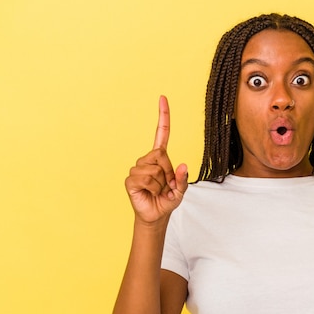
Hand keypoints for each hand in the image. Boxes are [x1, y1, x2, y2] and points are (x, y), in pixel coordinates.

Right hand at [125, 96, 187, 223]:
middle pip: (160, 155)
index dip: (163, 117)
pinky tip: (149, 192)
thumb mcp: (181, 190)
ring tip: (157, 190)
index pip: (161, 133)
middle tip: (166, 185)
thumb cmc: (167, 200)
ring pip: (153, 169)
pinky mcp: (130, 179)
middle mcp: (147, 160)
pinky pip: (144, 178)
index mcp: (160, 158)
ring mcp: (137, 169)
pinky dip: (152, 188)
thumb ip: (183, 179)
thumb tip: (182, 165)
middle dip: (167, 173)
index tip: (163, 98)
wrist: (156, 215)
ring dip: (160, 183)